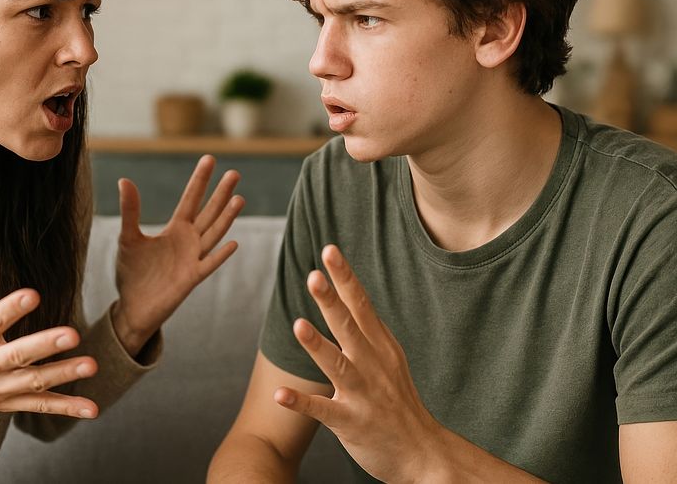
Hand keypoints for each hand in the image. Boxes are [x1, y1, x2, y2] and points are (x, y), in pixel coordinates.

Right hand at [0, 236, 98, 443]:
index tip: (33, 295)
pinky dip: (67, 407)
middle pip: (19, 355)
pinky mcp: (12, 402)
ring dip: (65, 374)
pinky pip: (42, 406)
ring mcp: (2, 386)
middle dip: (45, 345)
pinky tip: (92, 408)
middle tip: (72, 334)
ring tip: (92, 365)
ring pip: (35, 382)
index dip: (12, 309)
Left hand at [112, 155, 244, 355]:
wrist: (133, 307)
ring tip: (239, 198)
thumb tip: (124, 180)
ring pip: (213, 234)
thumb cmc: (132, 273)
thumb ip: (130, 211)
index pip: (191, 199)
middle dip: (220, 194)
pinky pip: (208, 265)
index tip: (210, 159)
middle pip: (208, 212)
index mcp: (175, 229)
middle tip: (234, 173)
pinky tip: (233, 242)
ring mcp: (193, 259)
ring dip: (226, 218)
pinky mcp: (191, 279)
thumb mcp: (128, 238)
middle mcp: (188, 241)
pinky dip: (220, 255)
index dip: (200, 180)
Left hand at [274, 245, 444, 482]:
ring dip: (317, 346)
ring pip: (338, 366)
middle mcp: (373, 365)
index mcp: (381, 346)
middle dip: (331, 301)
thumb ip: (367, 328)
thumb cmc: (399, 401)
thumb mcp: (390, 358)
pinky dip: (302, 402)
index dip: (345, 278)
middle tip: (313, 275)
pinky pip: (323, 411)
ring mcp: (363, 394)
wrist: (423, 454)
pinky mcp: (351, 423)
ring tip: (298, 326)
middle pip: (349, 327)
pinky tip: (280, 394)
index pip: (361, 304)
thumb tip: (349, 291)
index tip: (329, 250)